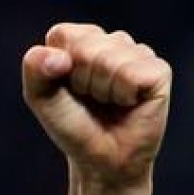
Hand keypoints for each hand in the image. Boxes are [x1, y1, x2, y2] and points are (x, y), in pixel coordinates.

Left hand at [22, 23, 171, 186]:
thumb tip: (57, 57)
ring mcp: (138, 54)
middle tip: (90, 100)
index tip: (67, 88)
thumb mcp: (41, 97)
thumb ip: (35, 69)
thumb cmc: (72, 126)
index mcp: (81, 40)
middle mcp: (112, 41)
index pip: (63, 35)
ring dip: (101, 91)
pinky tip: (127, 104)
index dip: (58, 68)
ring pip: (108, 60)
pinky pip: (130, 75)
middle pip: (85, 48)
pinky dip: (122, 96)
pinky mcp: (158, 71)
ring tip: (108, 103)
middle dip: (80, 82)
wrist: (100, 160)